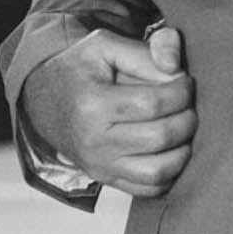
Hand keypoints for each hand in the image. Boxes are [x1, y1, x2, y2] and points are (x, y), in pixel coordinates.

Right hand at [21, 26, 195, 197]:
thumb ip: (147, 48)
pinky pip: (150, 189)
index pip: (155, 103)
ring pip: (159, 171)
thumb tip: (175, 70)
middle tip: (187, 103)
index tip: (184, 81)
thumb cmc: (82, 69)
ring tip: (181, 126)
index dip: (182, 90)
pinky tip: (172, 147)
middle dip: (187, 117)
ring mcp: (100, 166)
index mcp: (93, 104)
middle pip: (161, 137)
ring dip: (184, 148)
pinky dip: (171, 171)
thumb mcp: (106, 45)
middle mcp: (94, 142)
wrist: (45, 102)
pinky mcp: (106, 180)